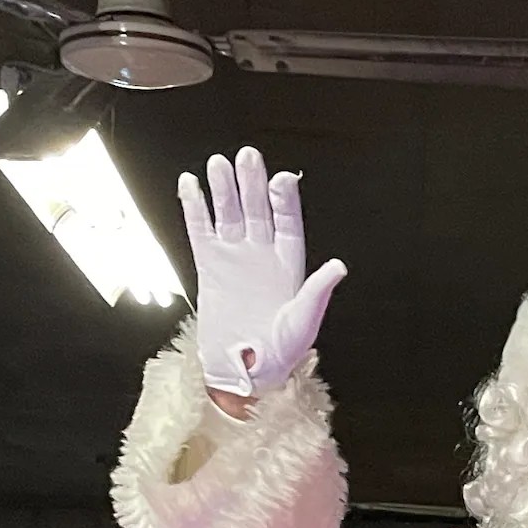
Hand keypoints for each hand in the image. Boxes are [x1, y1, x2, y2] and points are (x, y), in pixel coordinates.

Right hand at [179, 146, 346, 401]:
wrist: (246, 371)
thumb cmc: (281, 352)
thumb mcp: (303, 323)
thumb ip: (317, 292)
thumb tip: (339, 266)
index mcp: (290, 264)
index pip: (288, 223)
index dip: (285, 201)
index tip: (282, 179)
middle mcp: (262, 253)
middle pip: (257, 210)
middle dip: (252, 184)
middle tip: (247, 157)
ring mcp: (235, 256)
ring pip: (229, 214)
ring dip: (223, 190)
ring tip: (217, 164)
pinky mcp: (209, 265)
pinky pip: (200, 230)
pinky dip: (195, 208)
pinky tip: (189, 184)